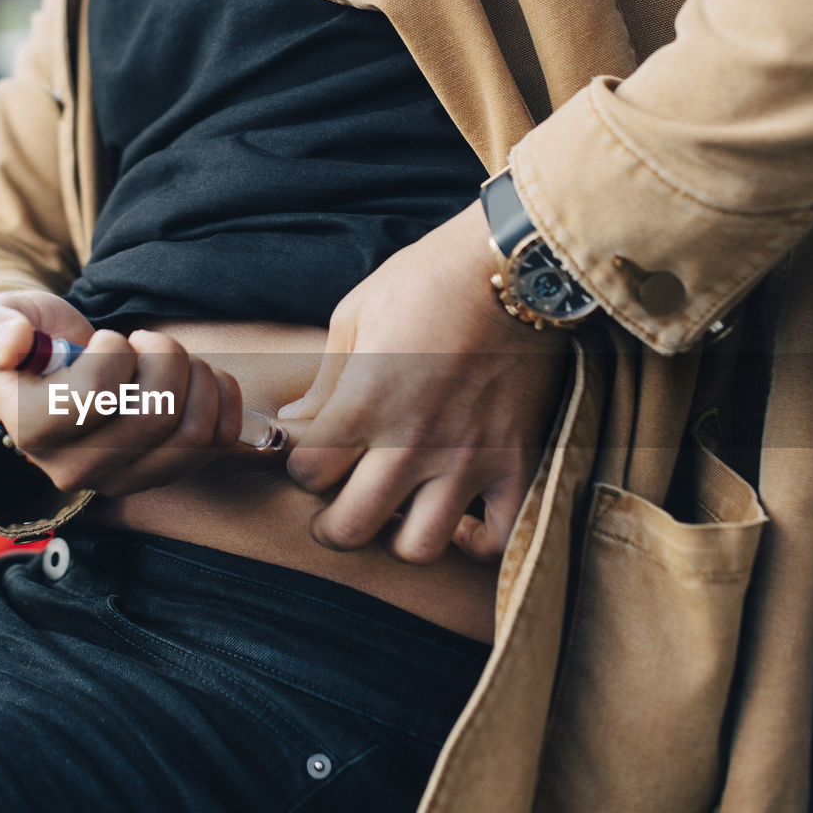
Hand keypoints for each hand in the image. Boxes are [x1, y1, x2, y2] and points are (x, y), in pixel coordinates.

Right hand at [0, 291, 243, 495]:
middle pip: (155, 414)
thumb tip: (12, 342)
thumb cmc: (29, 346)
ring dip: (195, 374)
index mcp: (32, 430)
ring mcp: (124, 479)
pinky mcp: (166, 474)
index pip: (96, 397)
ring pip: (193, 429)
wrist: (57, 379)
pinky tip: (195, 376)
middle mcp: (77, 469)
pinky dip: (220, 394)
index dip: (114, 354)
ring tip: (169, 358)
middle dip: (163, 355)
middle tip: (144, 341)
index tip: (105, 340)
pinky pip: (220, 437)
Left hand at [280, 201, 568, 563]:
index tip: (311, 455)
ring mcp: (468, 457)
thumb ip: (323, 383)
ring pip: (417, 547)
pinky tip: (459, 522)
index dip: (300, 468)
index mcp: (366, 400)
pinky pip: (498, 538)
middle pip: (351, 527)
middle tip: (334, 512)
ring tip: (397, 515)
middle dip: (331, 525)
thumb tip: (294, 427)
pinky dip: (476, 542)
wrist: (518, 266)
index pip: (307, 473)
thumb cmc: (429, 281)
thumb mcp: (356, 315)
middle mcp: (413, 440)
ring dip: (397, 537)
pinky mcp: (518, 462)